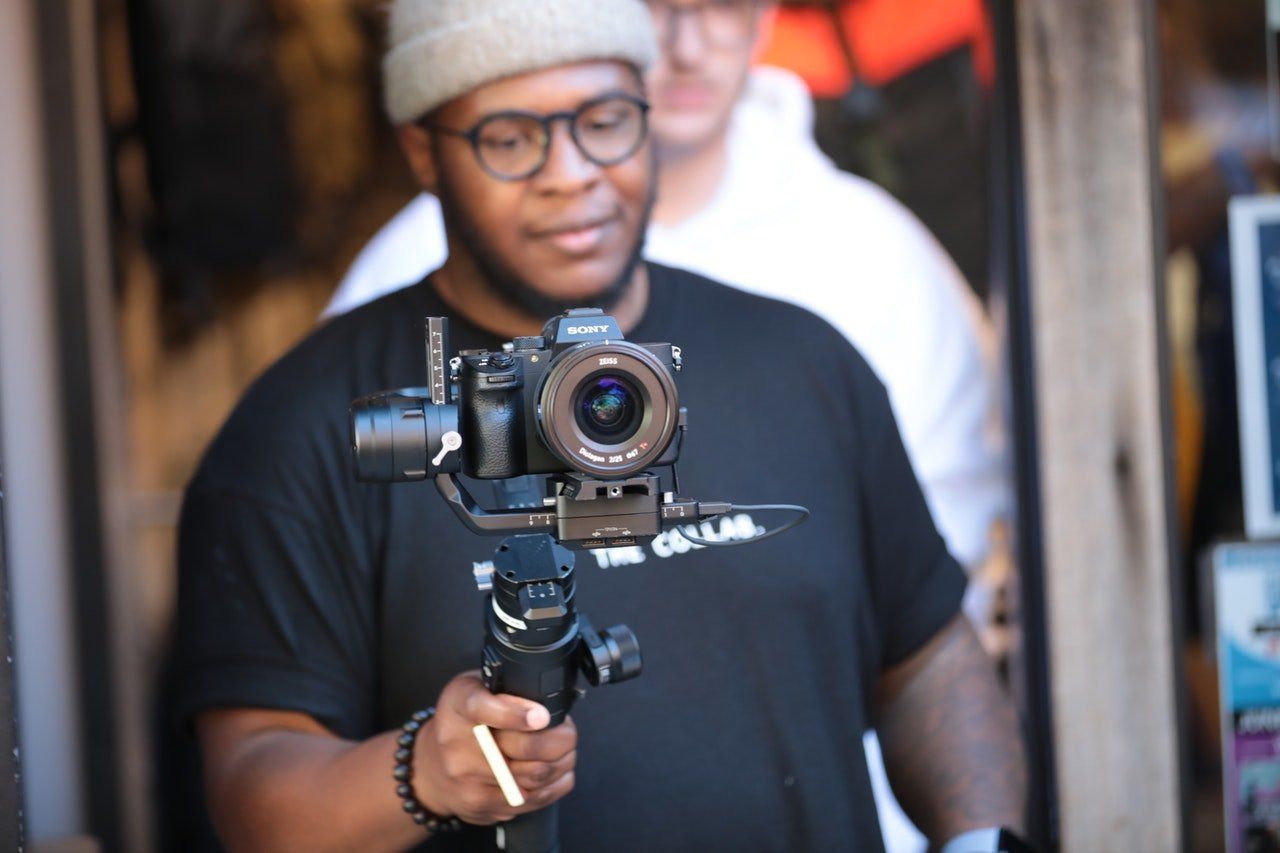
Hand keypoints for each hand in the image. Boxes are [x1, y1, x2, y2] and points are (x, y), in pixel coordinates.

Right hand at [413, 670, 576, 825]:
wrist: (430, 767)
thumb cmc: (461, 721)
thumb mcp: (475, 689)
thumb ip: (505, 689)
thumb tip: (542, 706)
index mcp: (459, 706)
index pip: (484, 708)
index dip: (516, 714)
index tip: (542, 716)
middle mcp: (457, 745)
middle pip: (523, 748)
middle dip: (559, 740)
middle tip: (568, 733)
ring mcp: (467, 781)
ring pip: (535, 776)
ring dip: (561, 763)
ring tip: (564, 752)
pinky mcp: (481, 807)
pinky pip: (533, 800)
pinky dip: (553, 785)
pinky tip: (555, 773)